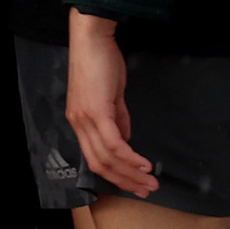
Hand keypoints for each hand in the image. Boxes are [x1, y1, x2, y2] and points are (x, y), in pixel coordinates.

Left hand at [63, 9, 156, 197]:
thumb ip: (118, 118)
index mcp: (80, 122)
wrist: (91, 38)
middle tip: (147, 190)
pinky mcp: (96, 110)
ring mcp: (85, 119)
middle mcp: (79, 124)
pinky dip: (129, 156)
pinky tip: (143, 164)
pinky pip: (113, 142)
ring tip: (150, 181)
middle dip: (125, 181)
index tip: (135, 184)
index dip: (116, 175)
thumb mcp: (110, 94)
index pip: (95, 158)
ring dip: (131, 173)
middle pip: (100, 164)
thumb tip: (126, 139)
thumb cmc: (100, 61)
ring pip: (107, 157)